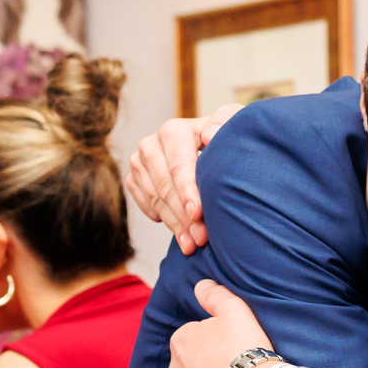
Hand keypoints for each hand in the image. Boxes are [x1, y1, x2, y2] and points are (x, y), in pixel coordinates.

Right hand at [125, 105, 237, 255]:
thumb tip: (209, 135)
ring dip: (174, 224)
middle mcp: (151, 144)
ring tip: (192, 244)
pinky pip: (144, 204)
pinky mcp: (134, 178)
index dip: (188, 191)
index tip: (199, 214)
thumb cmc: (226, 137)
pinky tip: (181, 235)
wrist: (210, 145)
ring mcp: (139, 162)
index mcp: (174, 130)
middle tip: (200, 239)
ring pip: (154, 199)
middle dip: (183, 215)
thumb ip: (225, 122)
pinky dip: (163, 221)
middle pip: (164, 187)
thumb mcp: (233, 124)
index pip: (179, 166)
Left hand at [168, 279, 274, 367]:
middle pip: (196, 363)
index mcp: (179, 342)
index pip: (198, 335)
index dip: (220, 338)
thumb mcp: (234, 310)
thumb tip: (200, 285)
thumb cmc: (245, 349)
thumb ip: (215, 295)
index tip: (237, 344)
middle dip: (212, 364)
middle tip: (240, 366)